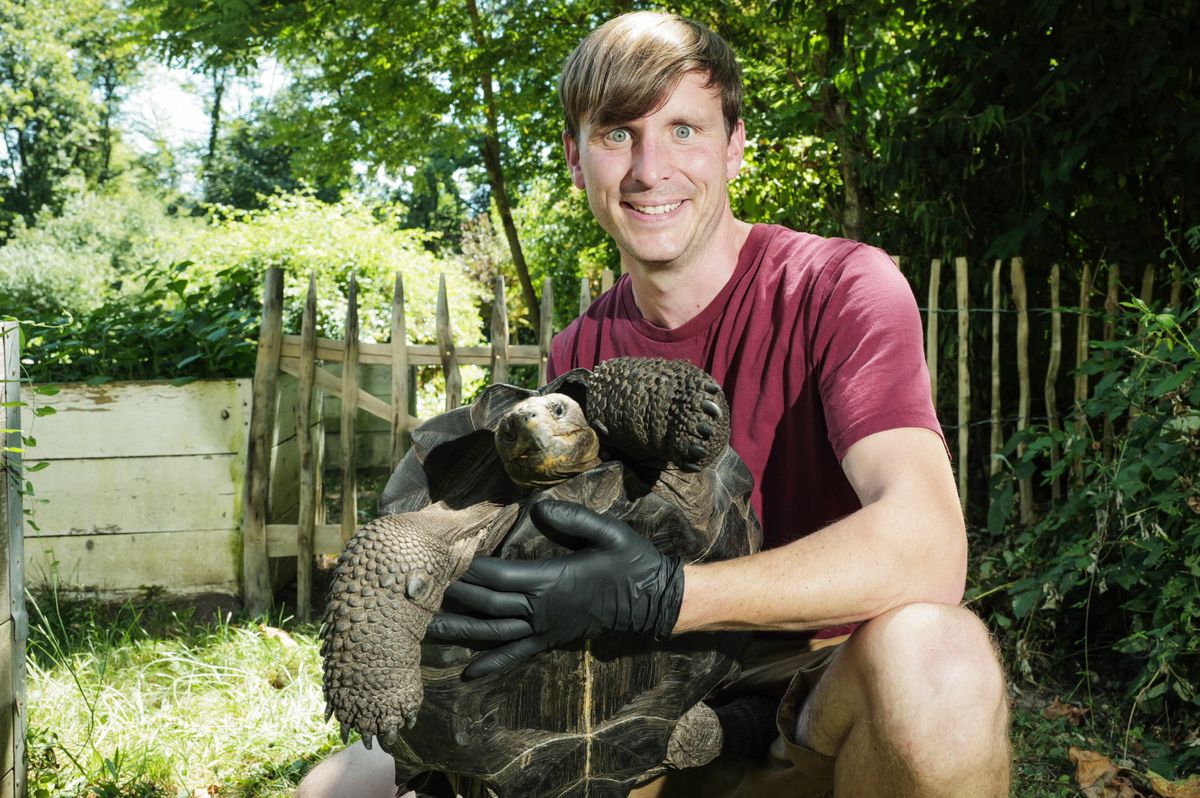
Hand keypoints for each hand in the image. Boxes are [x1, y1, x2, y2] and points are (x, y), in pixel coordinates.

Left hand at [426, 499, 683, 678]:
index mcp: (550, 581)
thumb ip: (574, 520)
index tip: (438, 560)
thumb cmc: (630, 560)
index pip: (497, 576)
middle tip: (417, 592)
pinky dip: (491, 664)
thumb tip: (539, 508)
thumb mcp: (609, 532)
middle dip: (451, 598)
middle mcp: (541, 610)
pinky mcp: (550, 639)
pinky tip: (467, 673)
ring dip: (457, 632)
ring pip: (492, 634)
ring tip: (423, 631)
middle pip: (486, 606)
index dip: (466, 569)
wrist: (653, 599)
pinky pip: (516, 655)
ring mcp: (544, 629)